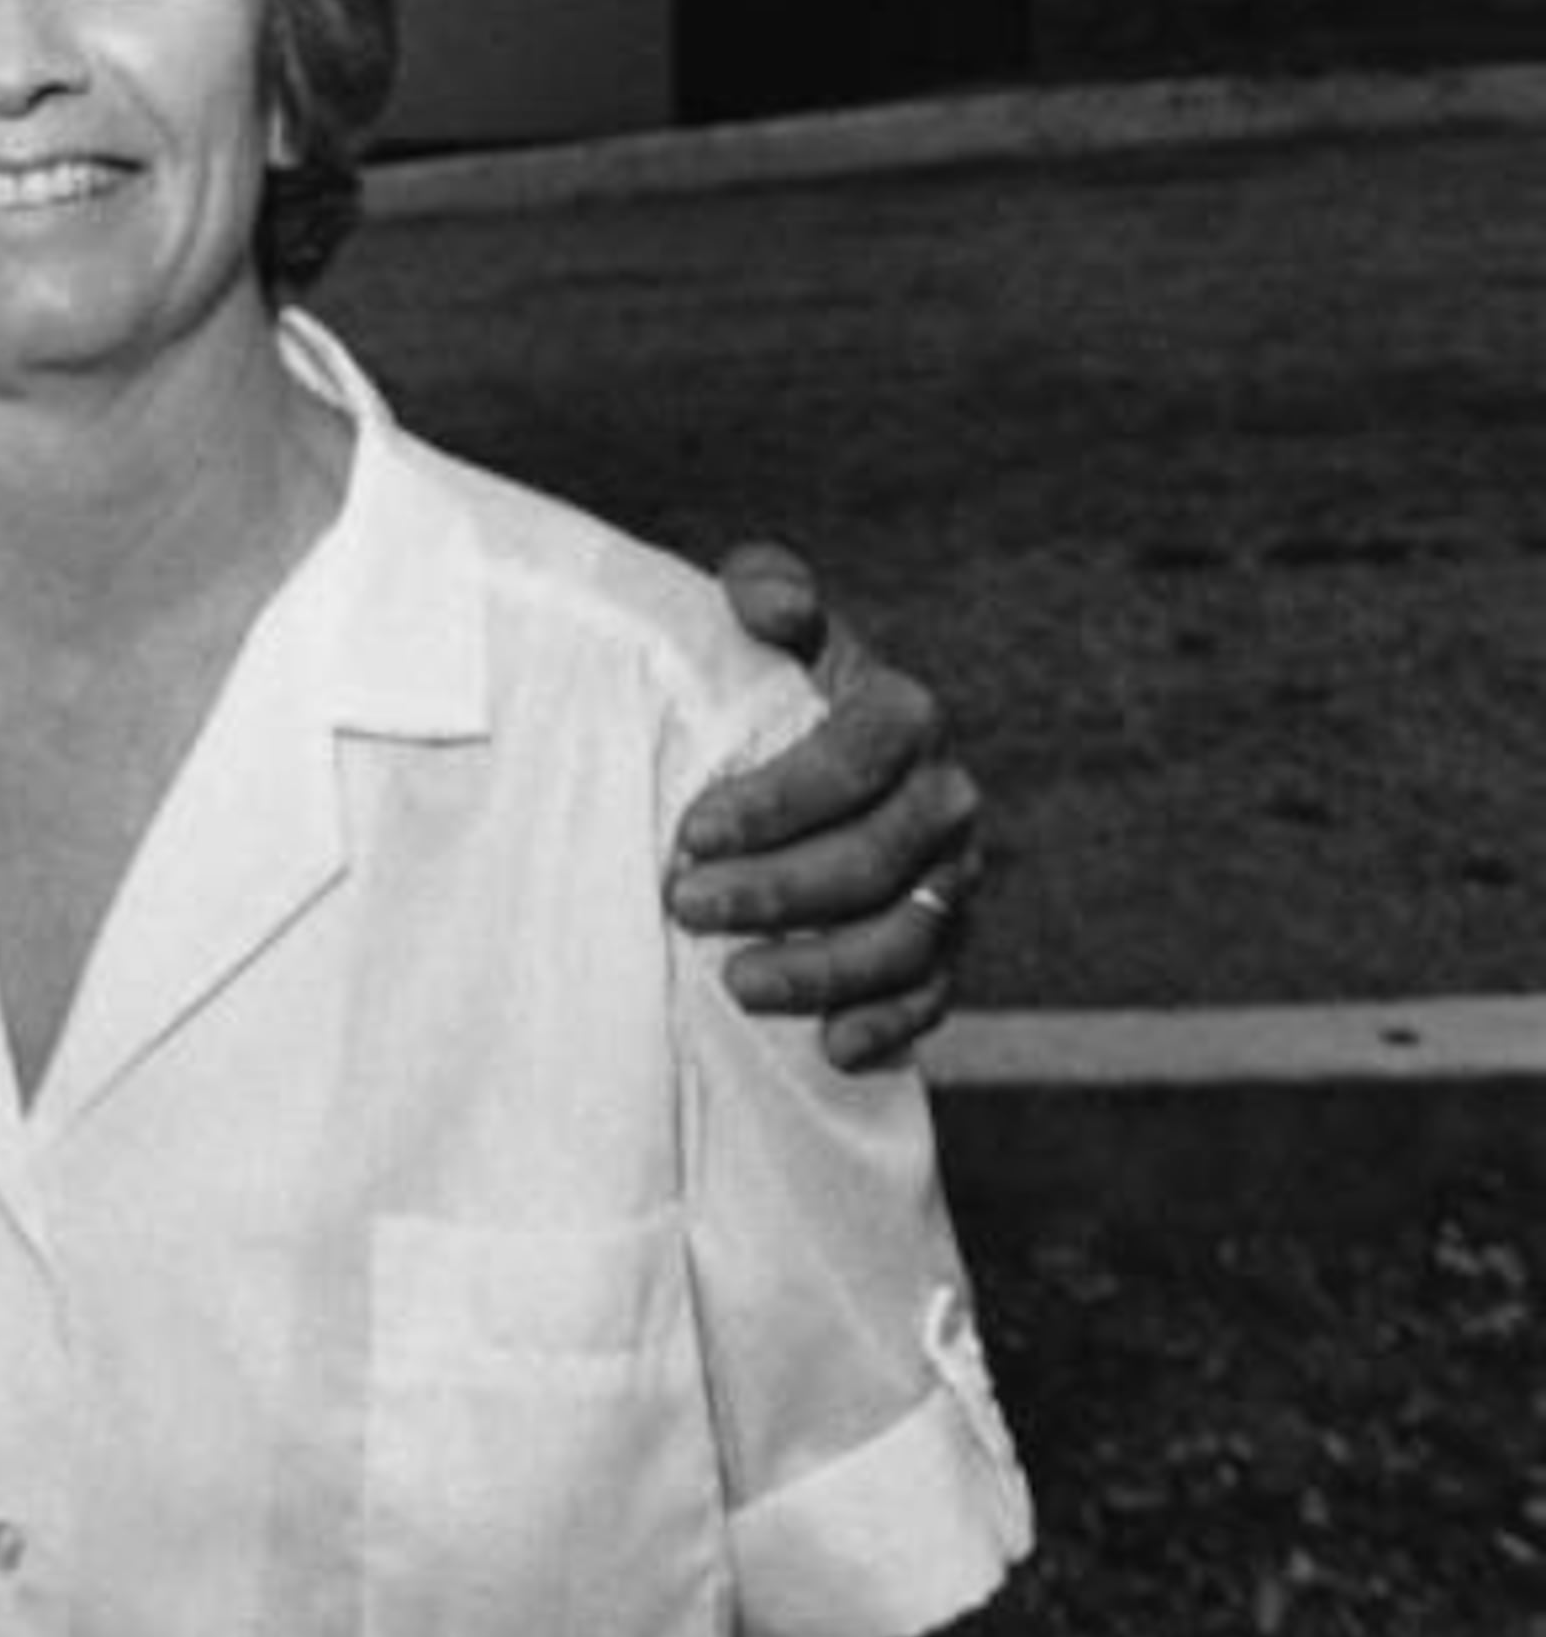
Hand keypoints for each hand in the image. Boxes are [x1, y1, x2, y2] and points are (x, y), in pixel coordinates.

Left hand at [670, 541, 984, 1070]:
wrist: (811, 754)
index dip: (774, 801)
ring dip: (821, 970)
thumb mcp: (770, 626)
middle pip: (873, 858)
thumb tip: (761, 597)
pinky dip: (888, 1025)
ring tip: (734, 984)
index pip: (851, 761)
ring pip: (906, 936)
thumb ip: (768, 590)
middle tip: (683, 905)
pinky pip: (935, 994)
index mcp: (904, 714)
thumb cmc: (774, 685)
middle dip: (775, 890)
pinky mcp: (947, 943)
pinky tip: (831, 1046)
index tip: (691, 831)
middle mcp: (946, 797)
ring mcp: (953, 876)